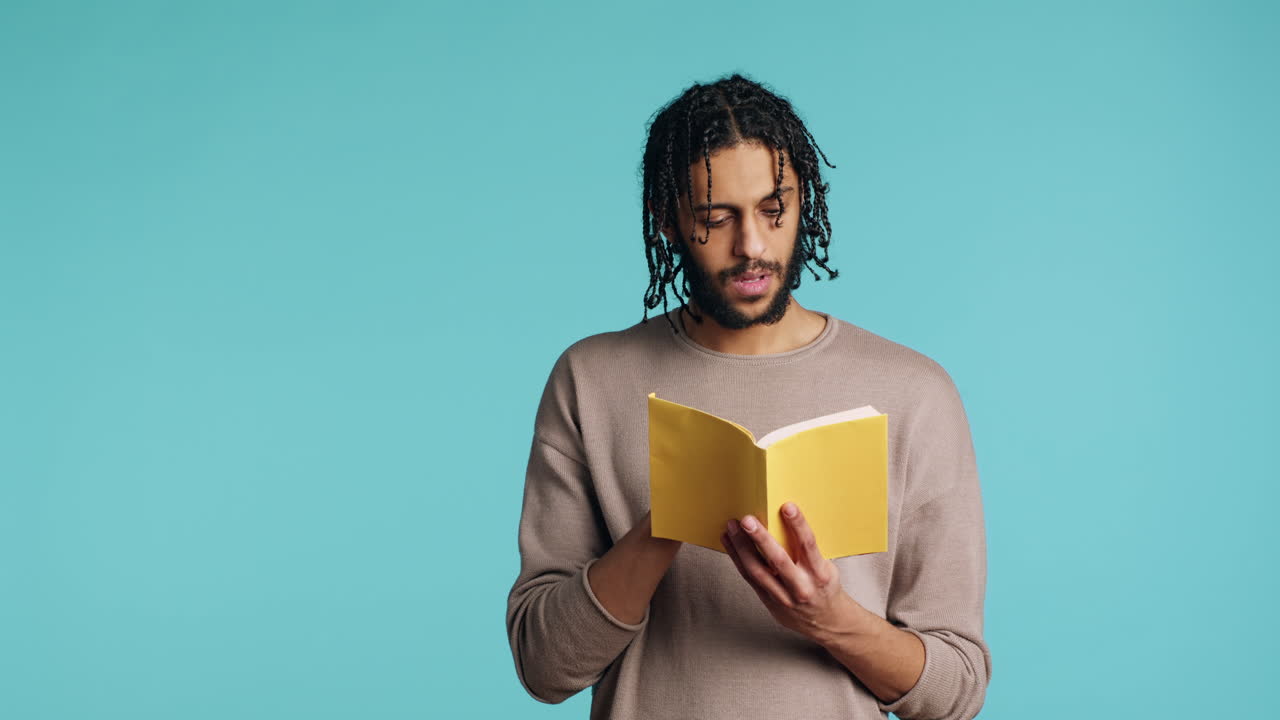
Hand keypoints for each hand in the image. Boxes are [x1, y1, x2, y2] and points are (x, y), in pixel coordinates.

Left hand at [720, 501, 853, 643]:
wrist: (826, 622)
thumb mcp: (827, 567)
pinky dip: (737, 558)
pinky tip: (730, 543)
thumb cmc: (825, 587)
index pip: (808, 545)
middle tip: (747, 520)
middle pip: (778, 560)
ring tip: (731, 527)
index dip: (798, 525)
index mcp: (820, 574)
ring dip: (741, 547)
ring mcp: (783, 597)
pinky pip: (750, 578)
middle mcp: (801, 587)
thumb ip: (808, 550)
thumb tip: (786, 520)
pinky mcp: (769, 602)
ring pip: (757, 570)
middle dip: (761, 538)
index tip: (788, 507)